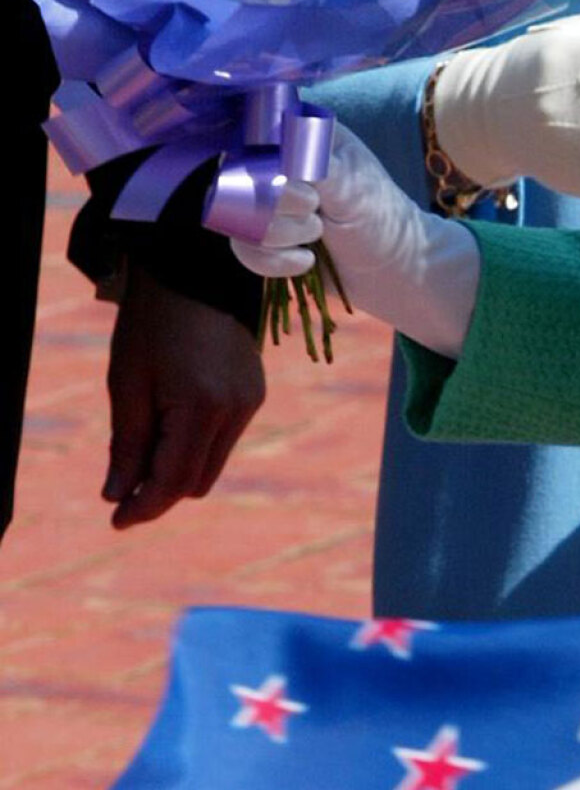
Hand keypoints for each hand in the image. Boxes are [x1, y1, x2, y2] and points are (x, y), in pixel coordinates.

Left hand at [103, 270, 265, 529]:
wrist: (195, 268)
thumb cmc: (151, 323)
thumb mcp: (127, 384)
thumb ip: (127, 445)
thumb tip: (118, 496)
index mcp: (202, 407)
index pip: (173, 480)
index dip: (143, 507)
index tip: (115, 520)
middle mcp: (236, 410)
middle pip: (196, 482)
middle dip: (160, 492)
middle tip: (121, 490)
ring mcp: (251, 401)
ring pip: (212, 464)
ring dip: (178, 469)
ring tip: (141, 452)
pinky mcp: (254, 392)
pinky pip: (224, 438)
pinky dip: (196, 446)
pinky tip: (169, 426)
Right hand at [229, 124, 480, 357]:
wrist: (390, 270)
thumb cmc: (381, 218)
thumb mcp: (354, 187)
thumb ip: (316, 165)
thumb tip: (282, 151)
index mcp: (303, 134)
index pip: (257, 134)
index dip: (269, 166)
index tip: (305, 190)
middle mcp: (279, 162)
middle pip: (239, 177)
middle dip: (277, 206)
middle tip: (315, 212)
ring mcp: (267, 199)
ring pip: (236, 215)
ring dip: (278, 235)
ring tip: (317, 235)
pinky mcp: (261, 235)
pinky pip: (242, 247)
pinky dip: (272, 261)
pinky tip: (305, 261)